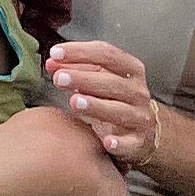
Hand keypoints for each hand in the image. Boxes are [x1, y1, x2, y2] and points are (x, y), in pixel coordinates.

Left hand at [47, 39, 163, 168]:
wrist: (142, 129)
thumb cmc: (113, 97)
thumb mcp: (99, 77)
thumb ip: (75, 68)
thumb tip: (52, 62)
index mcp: (130, 69)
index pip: (107, 54)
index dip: (81, 52)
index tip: (55, 53)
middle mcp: (137, 91)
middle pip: (112, 82)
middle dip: (83, 78)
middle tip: (59, 78)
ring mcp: (139, 117)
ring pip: (119, 110)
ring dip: (97, 106)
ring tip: (75, 102)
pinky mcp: (137, 141)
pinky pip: (130, 143)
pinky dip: (120, 143)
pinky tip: (107, 142)